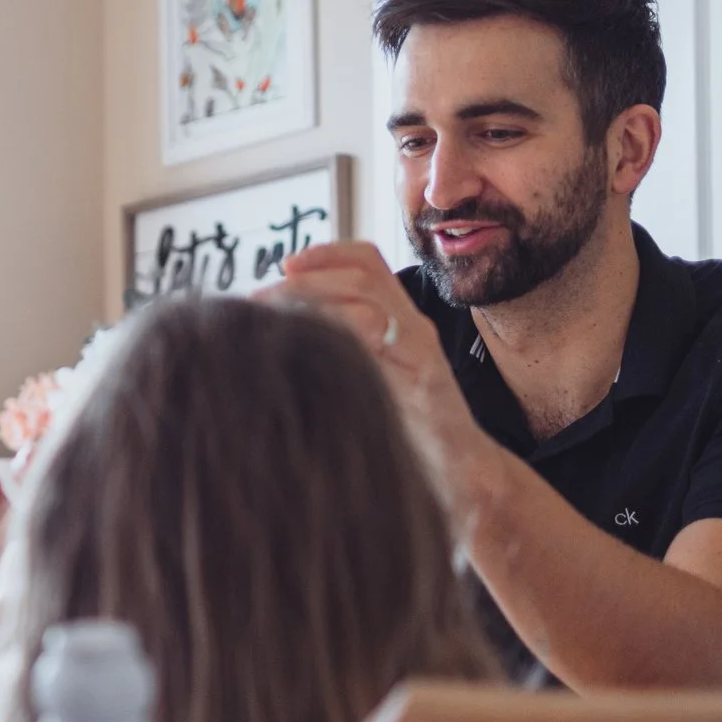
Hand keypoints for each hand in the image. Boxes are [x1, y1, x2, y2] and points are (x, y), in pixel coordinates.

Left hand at [257, 242, 490, 519]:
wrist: (459, 467)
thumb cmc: (406, 427)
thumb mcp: (368, 376)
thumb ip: (339, 350)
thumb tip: (276, 336)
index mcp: (399, 319)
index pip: (368, 261)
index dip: (326, 253)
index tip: (285, 265)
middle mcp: (412, 326)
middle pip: (364, 272)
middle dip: (308, 276)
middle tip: (263, 297)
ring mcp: (420, 350)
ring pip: (372, 297)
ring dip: (316, 298)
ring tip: (279, 316)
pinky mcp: (424, 378)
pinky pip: (385, 340)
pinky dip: (344, 333)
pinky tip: (310, 346)